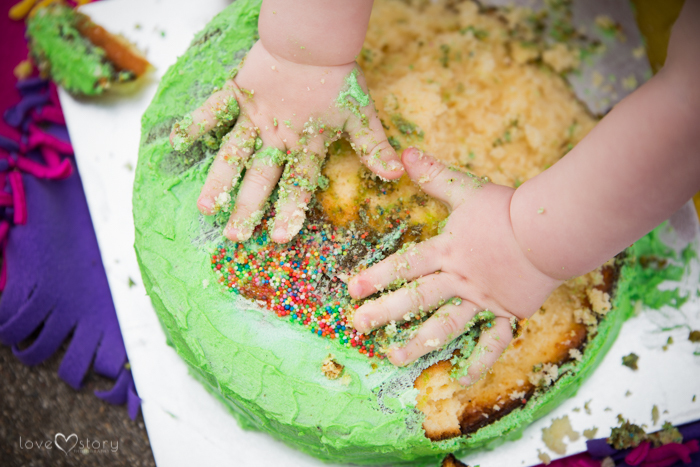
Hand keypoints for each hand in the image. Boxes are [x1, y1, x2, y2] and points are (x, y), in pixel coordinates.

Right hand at [169, 40, 403, 242]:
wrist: (314, 40)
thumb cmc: (339, 77)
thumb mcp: (361, 113)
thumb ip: (373, 147)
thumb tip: (397, 174)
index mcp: (307, 142)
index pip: (298, 183)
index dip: (290, 210)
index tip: (279, 237)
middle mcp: (277, 134)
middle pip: (261, 176)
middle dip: (249, 207)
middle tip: (236, 236)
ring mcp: (255, 115)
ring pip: (234, 151)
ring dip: (220, 179)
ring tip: (206, 207)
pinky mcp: (238, 92)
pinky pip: (213, 109)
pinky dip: (195, 123)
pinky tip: (175, 142)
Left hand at [348, 148, 561, 385]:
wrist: (551, 230)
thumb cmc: (508, 208)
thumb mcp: (466, 188)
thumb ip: (434, 175)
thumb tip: (402, 153)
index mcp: (448, 250)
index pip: (406, 265)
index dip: (376, 276)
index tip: (350, 289)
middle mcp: (460, 279)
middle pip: (417, 298)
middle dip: (384, 312)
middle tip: (357, 326)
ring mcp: (482, 300)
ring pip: (446, 325)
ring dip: (418, 342)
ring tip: (393, 358)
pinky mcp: (506, 313)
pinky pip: (491, 342)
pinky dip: (478, 362)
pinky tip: (461, 381)